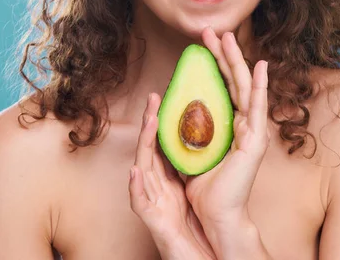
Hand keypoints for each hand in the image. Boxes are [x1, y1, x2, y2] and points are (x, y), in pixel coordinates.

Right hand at [128, 92, 216, 258]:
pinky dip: (135, 186)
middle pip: (150, 149)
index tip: (163, 96)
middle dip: (150, 123)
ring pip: (142, 169)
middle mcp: (155, 186)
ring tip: (149, 121)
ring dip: (144, 144)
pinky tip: (135, 171)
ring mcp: (152, 202)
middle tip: (154, 97)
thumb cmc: (193, 223)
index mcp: (166, 177)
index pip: (161, 144)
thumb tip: (204, 132)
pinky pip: (140, 203)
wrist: (199, 256)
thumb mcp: (191, 185)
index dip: (159, 120)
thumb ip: (190, 162)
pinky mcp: (153, 221)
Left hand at [184, 27, 269, 230]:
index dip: (215, 62)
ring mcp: (252, 130)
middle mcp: (243, 123)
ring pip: (244, 86)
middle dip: (223, 54)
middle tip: (212, 31)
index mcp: (230, 123)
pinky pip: (257, 106)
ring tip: (228, 37)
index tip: (204, 43)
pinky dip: (260, 85)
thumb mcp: (190, 147)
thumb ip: (186, 127)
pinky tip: (261, 66)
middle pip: (233, 80)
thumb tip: (167, 107)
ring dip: (236, 60)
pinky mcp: (256, 140)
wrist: (214, 213)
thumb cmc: (202, 184)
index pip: (222, 85)